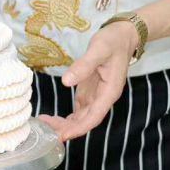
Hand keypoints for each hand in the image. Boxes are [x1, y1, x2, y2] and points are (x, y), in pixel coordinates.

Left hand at [40, 22, 139, 141]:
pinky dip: (68, 116)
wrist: (123, 34)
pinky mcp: (91, 90)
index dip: (78, 129)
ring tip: (45, 124)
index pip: (94, 117)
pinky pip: (80, 109)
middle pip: (86, 120)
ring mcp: (97, 95)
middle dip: (67, 128)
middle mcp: (104, 98)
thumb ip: (83, 66)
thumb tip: (66, 82)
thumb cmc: (113, 41)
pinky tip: (54, 119)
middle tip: (45, 129)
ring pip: (82, 117)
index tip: (62, 135)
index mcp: (109, 92)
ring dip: (65, 124)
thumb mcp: (98, 50)